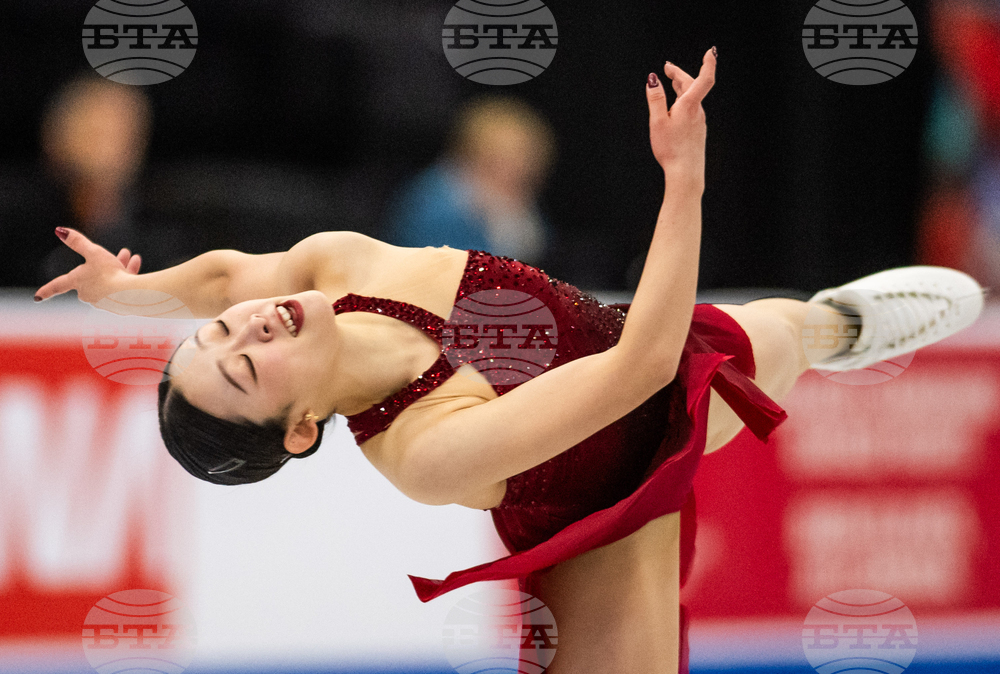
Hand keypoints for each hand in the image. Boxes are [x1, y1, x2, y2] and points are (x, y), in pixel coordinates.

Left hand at [35, 228, 141, 302]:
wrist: (133, 294)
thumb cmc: (109, 273)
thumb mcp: (94, 252)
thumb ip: (78, 242)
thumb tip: (59, 230)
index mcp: (77, 282)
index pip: (58, 285)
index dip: (47, 290)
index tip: (37, 297)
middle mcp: (88, 294)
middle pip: (91, 277)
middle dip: (102, 265)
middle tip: (112, 254)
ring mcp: (104, 301)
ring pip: (108, 281)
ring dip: (118, 267)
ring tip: (128, 254)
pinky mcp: (120, 304)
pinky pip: (121, 287)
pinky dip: (126, 275)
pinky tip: (136, 262)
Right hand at [646, 47, 716, 181]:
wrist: (686, 173)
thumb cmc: (671, 148)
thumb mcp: (658, 121)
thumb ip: (656, 99)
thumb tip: (652, 79)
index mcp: (689, 105)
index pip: (704, 78)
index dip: (709, 63)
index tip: (711, 51)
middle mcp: (698, 111)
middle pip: (692, 86)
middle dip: (679, 74)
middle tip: (666, 67)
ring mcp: (699, 121)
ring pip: (692, 97)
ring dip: (682, 87)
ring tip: (671, 81)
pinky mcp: (697, 130)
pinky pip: (692, 109)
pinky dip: (683, 100)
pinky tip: (676, 106)